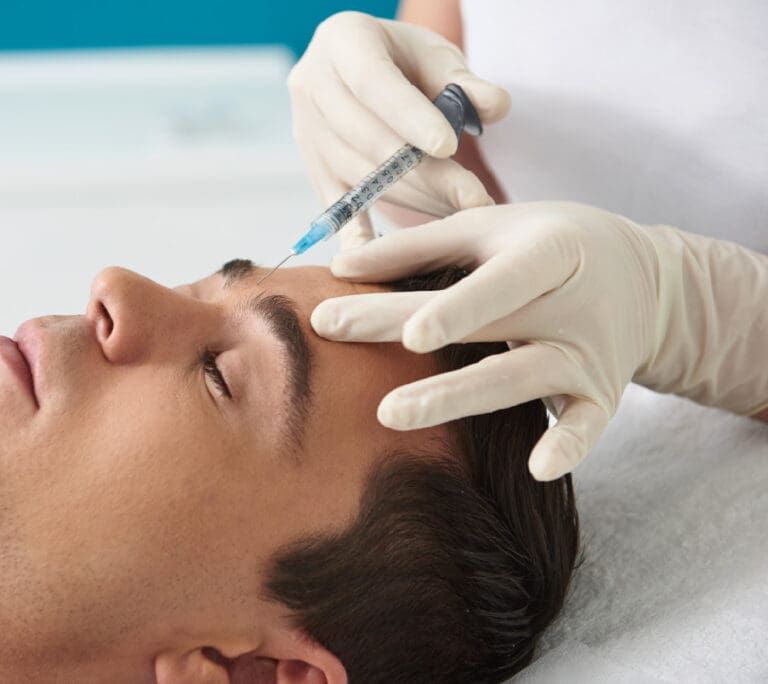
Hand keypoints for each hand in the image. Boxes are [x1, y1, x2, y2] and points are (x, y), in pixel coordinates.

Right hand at [287, 11, 510, 248]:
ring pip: (358, 175)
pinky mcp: (312, 169)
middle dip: (424, 173)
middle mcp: (311, 85)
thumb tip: (496, 107)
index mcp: (341, 41)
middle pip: (367, 138)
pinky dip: (358, 235)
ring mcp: (305, 131)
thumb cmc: (406, 60)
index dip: (410, 117)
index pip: (373, 83)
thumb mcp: (437, 57)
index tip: (450, 147)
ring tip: (461, 216)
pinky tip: (380, 259)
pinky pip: (336, 207)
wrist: (364, 72)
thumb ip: (467, 82)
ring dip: (412, 199)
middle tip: (474, 201)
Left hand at [311, 201, 767, 479]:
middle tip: (334, 340)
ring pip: (519, 379)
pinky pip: (586, 426)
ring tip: (390, 414)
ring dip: (456, 398)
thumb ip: (418, 246)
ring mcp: (587, 356)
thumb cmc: (548, 246)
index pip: (498, 282)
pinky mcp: (600, 396)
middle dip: (406, 332)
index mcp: (549, 252)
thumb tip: (340, 268)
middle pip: (487, 328)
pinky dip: (568, 447)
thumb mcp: (494, 229)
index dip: (457, 307)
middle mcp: (571, 305)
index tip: (408, 332)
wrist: (646, 279)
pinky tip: (538, 468)